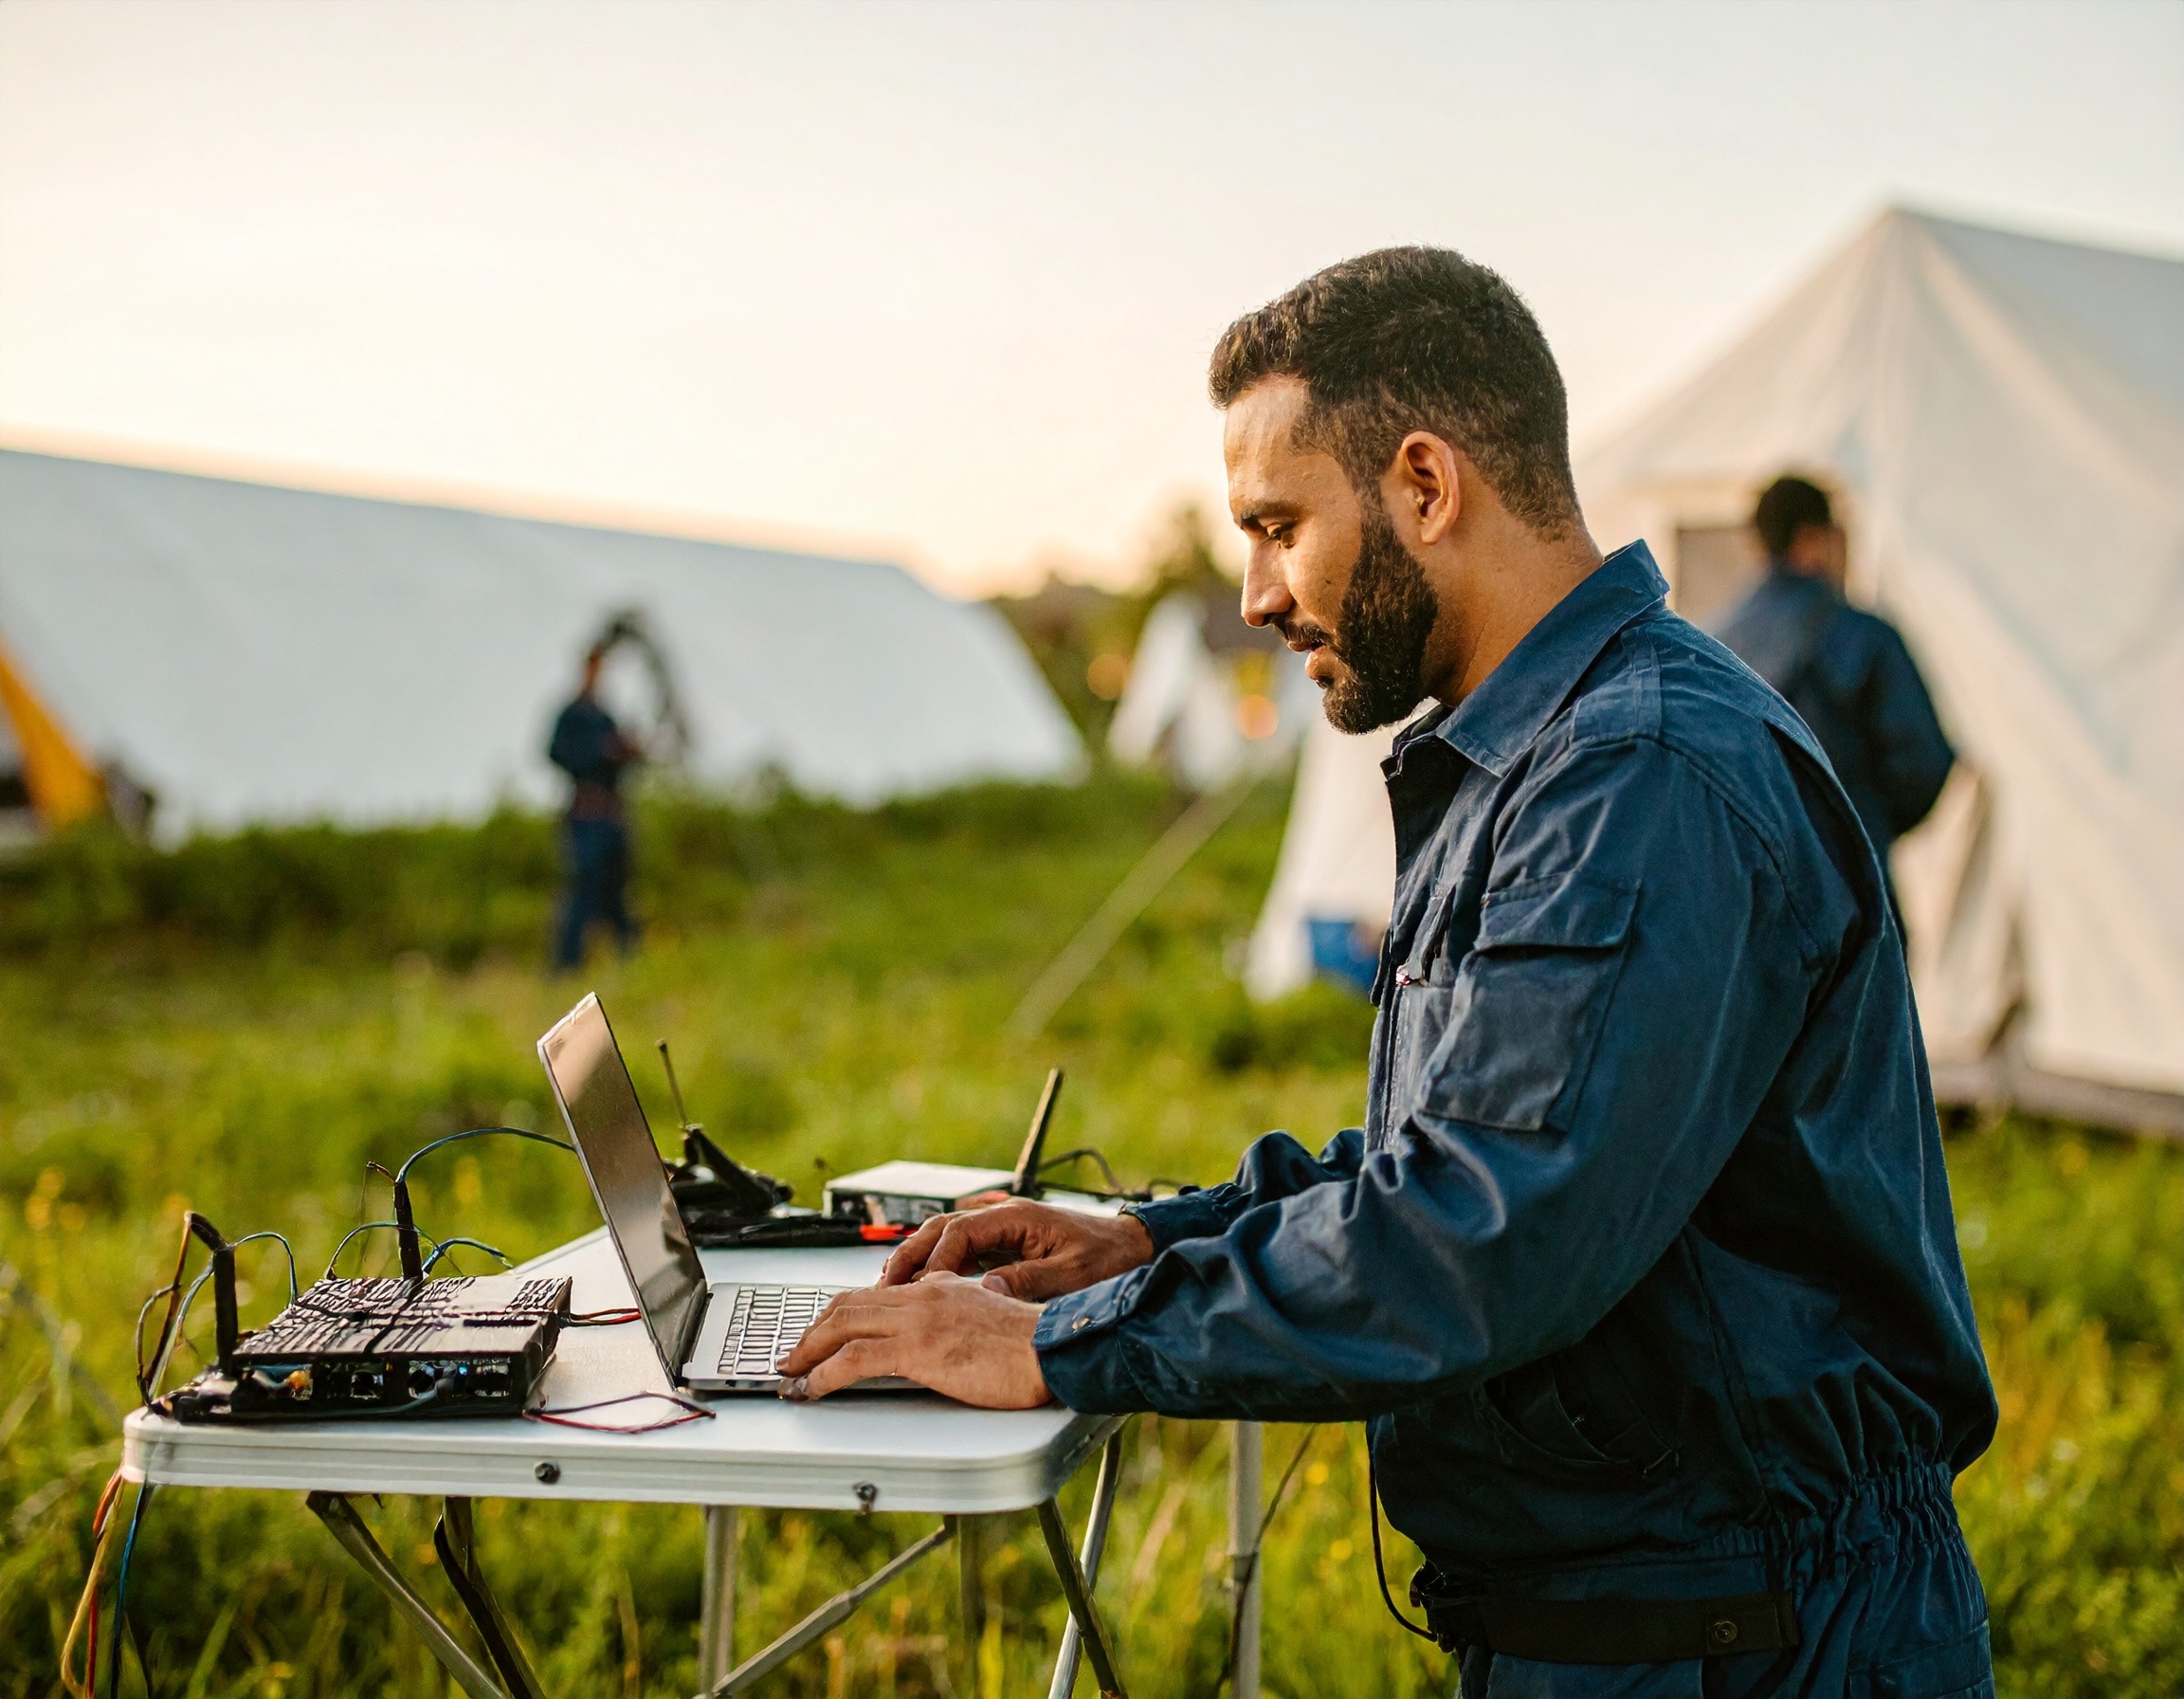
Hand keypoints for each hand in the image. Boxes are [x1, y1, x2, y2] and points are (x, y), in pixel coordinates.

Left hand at [774, 1273, 1050, 1405]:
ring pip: (842, 1325)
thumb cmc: (1035, 1343)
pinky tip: (813, 1388)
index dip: (843, 1313)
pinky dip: (825, 1374)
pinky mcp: (918, 1350)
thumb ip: (964, 1317)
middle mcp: (923, 1295)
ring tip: (791, 1373)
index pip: (877, 1292)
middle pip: (848, 1304)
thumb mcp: (990, 1318)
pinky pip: (855, 1359)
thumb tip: (950, 1335)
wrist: (1054, 1347)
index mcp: (940, 1286)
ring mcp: (918, 1320)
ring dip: (808, 1351)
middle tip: (794, 1353)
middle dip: (814, 1330)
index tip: (826, 1333)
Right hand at [879, 1199, 1153, 1299]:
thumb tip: (988, 1292)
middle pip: (942, 1229)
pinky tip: (923, 1287)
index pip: (959, 1233)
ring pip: (946, 1237)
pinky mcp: (1005, 1243)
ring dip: (918, 1259)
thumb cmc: (1110, 1258)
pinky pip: (961, 1250)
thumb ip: (1029, 1280)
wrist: (1134, 1247)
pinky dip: (937, 1265)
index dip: (934, 1262)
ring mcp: (1003, 1229)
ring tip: (891, 1287)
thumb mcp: (1072, 1275)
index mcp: (1018, 1216)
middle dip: (911, 1256)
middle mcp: (1005, 1216)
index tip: (918, 1290)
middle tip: (883, 1287)